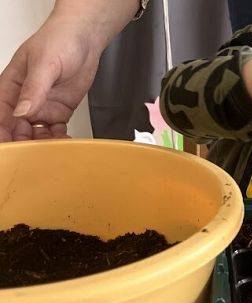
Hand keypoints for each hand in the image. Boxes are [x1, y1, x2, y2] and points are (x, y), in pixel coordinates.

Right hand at [0, 16, 101, 141]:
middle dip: (23, 143)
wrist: (85, 39)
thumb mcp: (45, 64)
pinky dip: (59, 140)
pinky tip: (64, 145)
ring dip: (42, 144)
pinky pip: (55, 131)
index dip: (4, 132)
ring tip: (52, 152)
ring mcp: (42, 107)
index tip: (10, 147)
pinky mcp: (59, 111)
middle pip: (17, 128)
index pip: (2, 114)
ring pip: (36, 133)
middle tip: (35, 156)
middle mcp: (24, 100)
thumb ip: (34, 89)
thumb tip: (21, 111)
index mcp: (11, 86)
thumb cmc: (59, 41)